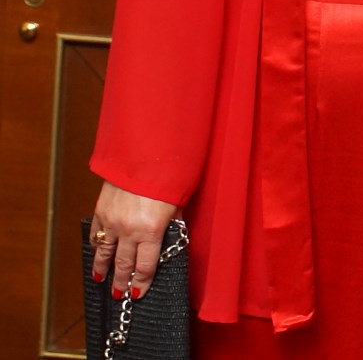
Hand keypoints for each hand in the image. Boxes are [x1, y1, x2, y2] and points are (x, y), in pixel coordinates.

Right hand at [90, 181, 176, 299]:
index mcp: (151, 231)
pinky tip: (95, 253)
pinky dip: (95, 246)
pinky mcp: (101, 212)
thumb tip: (168, 240)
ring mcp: (112, 222)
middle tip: (119, 296)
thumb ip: (171, 226)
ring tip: (102, 280)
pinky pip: (96, 234)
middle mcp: (129, 231)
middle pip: (123, 265)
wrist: (144, 157)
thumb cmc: (167, 179)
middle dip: (121, 283)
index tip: (138, 294)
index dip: (142, 283)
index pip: (145, 267)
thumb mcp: (177, 206)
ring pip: (104, 253)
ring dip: (102, 269)